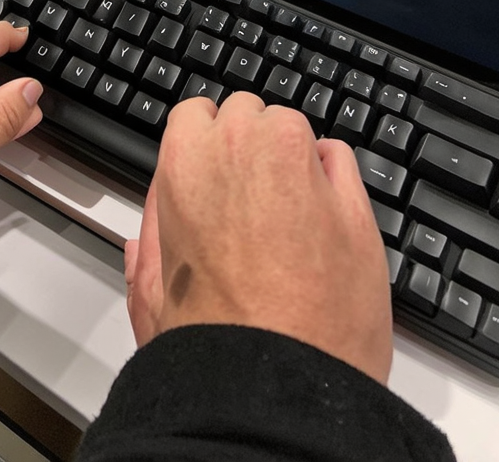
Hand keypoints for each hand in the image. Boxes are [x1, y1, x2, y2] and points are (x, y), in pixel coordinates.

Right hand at [124, 95, 392, 383]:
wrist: (281, 385)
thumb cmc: (214, 345)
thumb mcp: (152, 298)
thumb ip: (149, 248)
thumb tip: (146, 234)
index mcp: (186, 162)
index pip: (195, 113)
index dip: (205, 146)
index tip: (210, 174)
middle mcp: (244, 146)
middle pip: (248, 112)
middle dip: (249, 146)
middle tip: (248, 200)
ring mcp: (302, 164)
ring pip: (292, 127)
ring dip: (289, 157)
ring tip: (286, 218)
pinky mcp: (352, 194)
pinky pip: (337, 156)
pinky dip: (330, 178)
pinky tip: (320, 223)